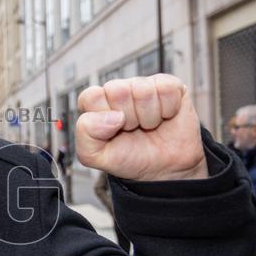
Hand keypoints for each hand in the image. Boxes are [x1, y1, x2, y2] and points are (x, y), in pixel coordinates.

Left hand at [76, 74, 206, 180]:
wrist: (165, 169)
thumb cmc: (130, 158)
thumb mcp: (96, 156)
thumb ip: (86, 135)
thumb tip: (113, 115)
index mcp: (97, 104)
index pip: (90, 96)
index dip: (103, 117)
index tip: (113, 131)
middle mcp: (119, 90)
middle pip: (116, 90)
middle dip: (128, 118)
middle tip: (133, 129)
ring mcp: (143, 86)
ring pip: (143, 90)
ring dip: (149, 117)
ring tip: (149, 125)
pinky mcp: (169, 85)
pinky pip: (166, 89)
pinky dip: (168, 110)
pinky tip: (166, 117)